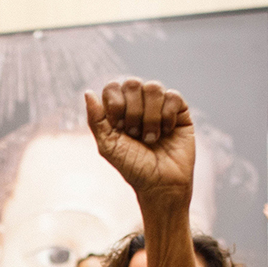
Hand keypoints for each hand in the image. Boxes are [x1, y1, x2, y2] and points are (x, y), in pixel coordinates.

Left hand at [85, 79, 193, 205]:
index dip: (115, 104)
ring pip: (153, 87)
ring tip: (151, 138)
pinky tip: (167, 132)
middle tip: (134, 134)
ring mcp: (159, 105)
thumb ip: (96, 119)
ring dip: (150, 117)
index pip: (113, 87)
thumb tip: (87, 92)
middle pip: (132, 83)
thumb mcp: (108, 146)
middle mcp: (139, 103)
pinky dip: (167, 116)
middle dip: (132, 111)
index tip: (119, 128)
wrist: (161, 183)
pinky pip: (173, 96)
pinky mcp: (180, 110)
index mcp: (119, 109)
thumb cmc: (133, 167)